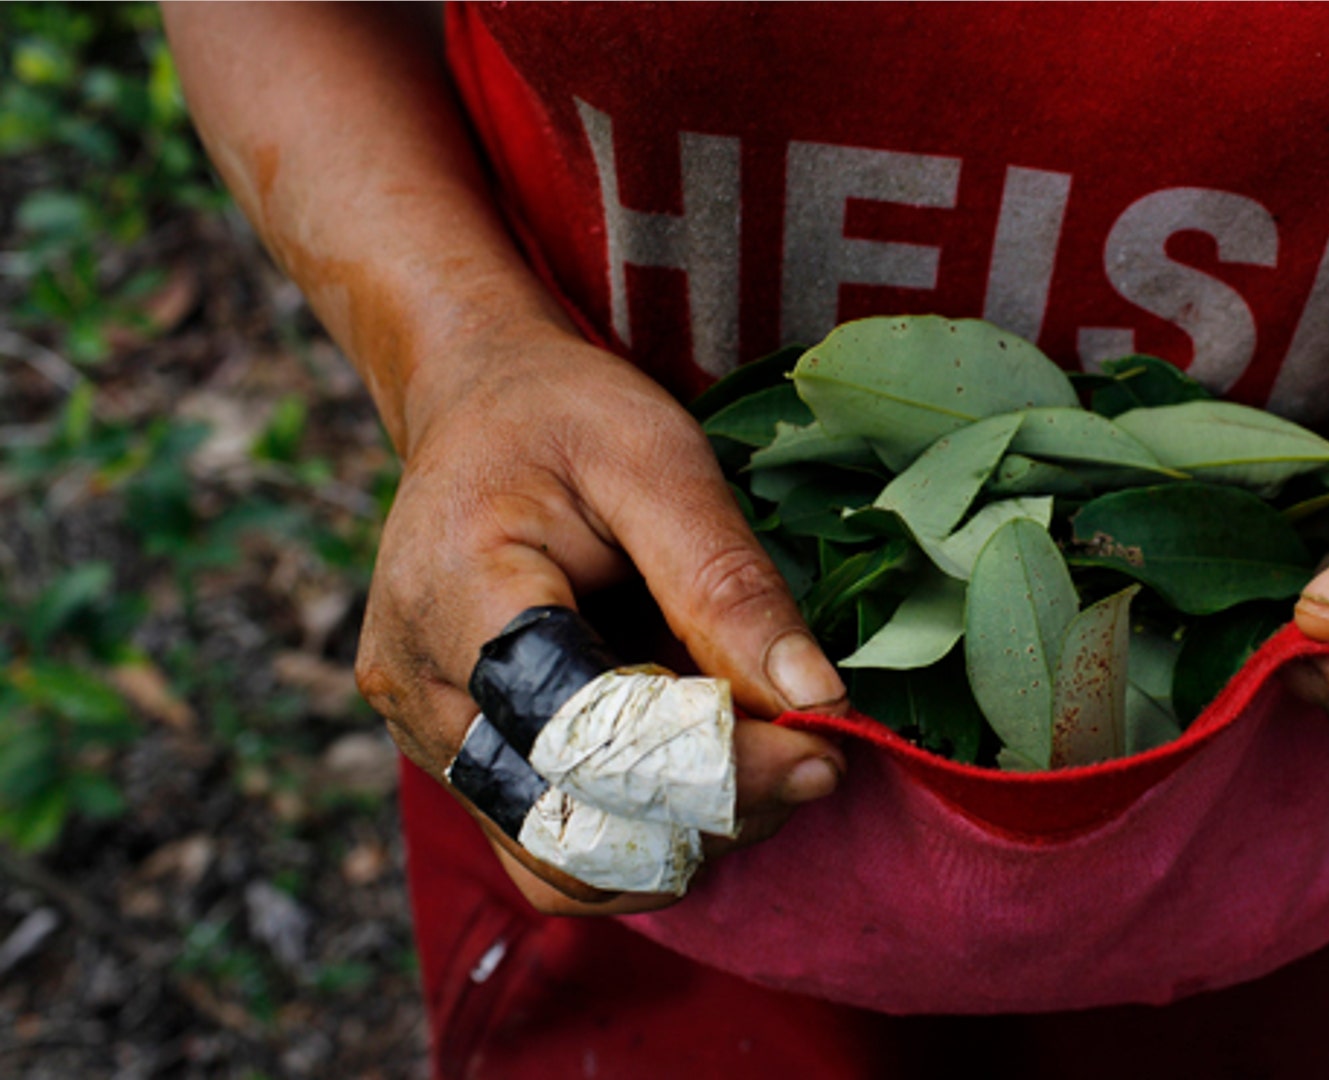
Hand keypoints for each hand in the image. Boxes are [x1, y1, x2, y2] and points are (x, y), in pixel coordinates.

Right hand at [354, 321, 848, 914]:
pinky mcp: (457, 762)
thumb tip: (818, 700)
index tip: (823, 749)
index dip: (714, 765)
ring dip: (686, 837)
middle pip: (573, 820)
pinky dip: (646, 831)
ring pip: (565, 858)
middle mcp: (422, 690)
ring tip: (767, 763)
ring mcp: (427, 739)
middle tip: (815, 763)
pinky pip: (554, 842)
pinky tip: (711, 771)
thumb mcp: (661, 462)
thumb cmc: (566, 418)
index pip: (588, 735)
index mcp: (457, 596)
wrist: (479, 410)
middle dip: (713, 814)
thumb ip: (729, 583)